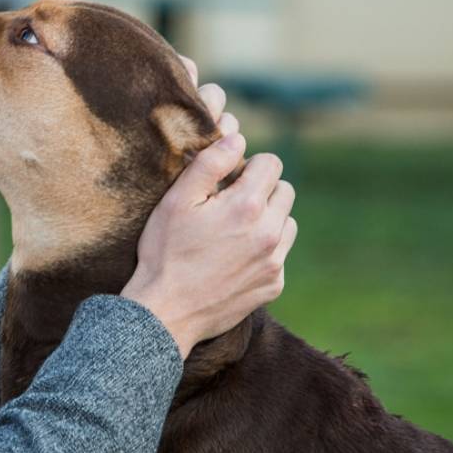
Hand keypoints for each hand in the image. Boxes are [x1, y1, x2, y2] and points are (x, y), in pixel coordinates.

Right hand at [121, 71, 296, 357]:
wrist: (166, 313)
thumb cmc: (164, 253)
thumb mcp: (176, 202)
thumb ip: (209, 164)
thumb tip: (237, 139)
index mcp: (246, 206)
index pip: (271, 163)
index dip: (247, 166)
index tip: (227, 180)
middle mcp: (269, 233)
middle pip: (285, 190)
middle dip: (261, 190)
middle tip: (229, 204)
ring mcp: (274, 262)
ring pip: (287, 222)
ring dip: (267, 219)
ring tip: (234, 231)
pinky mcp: (274, 285)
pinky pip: (280, 255)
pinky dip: (264, 251)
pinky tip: (234, 258)